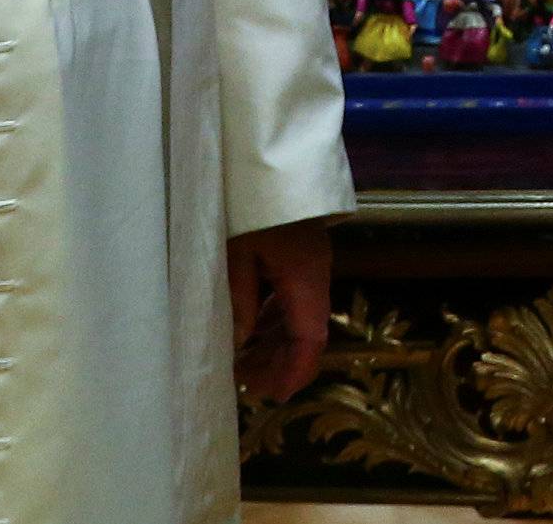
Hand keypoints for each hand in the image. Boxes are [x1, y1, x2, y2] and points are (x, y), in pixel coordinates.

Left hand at [226, 218, 330, 403]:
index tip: (273, 397)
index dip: (294, 373)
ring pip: (300, 316)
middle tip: (246, 383)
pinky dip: (276, 319)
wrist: (269, 154)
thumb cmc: (248, 200)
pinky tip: (253, 329)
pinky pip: (293, 297)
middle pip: (307, 332)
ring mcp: (311, 262)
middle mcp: (316, 274)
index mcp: (305, 277)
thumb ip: (241, 298)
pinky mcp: (301, 253)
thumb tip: (243, 341)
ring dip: (277, 343)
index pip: (311, 339)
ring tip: (244, 363)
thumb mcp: (236, 251)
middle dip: (280, 363)